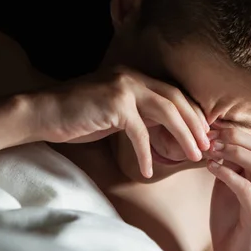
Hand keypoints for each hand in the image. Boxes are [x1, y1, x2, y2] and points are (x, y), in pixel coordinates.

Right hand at [27, 65, 209, 177]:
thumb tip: (168, 130)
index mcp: (136, 78)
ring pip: (166, 112)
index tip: (204, 133)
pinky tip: (150, 172)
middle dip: (195, 124)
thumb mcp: (116, 112)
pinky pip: (139, 133)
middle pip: (176, 100)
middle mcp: (133, 78)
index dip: (192, 113)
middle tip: (207, 146)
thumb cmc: (79, 116)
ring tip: (193, 156)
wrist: (42, 113)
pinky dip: (146, 154)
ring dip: (183, 136)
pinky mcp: (114, 104)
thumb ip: (142, 115)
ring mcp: (124, 88)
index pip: (174, 93)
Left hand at [205, 128, 250, 250]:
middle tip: (210, 134)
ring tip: (212, 149)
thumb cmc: (231, 227)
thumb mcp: (227, 190)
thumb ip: (227, 168)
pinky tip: (212, 168)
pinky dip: (228, 174)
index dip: (234, 132)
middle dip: (235, 137)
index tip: (210, 127)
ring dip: (234, 152)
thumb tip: (214, 143)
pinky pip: (246, 189)